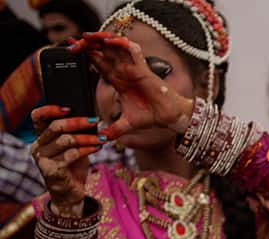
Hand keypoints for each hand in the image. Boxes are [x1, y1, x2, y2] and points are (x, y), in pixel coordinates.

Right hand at [29, 105, 103, 211]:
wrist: (70, 194)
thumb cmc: (73, 168)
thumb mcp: (74, 148)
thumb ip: (76, 134)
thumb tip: (92, 120)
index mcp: (40, 138)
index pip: (37, 117)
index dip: (50, 109)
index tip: (69, 108)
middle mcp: (38, 146)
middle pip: (55, 127)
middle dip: (78, 122)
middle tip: (95, 121)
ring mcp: (43, 159)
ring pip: (66, 141)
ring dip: (88, 138)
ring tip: (102, 138)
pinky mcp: (52, 170)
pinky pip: (71, 155)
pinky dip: (87, 149)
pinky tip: (98, 147)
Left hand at [70, 32, 192, 139]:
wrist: (168, 117)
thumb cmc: (151, 116)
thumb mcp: (126, 125)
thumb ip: (113, 130)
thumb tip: (101, 139)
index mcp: (117, 80)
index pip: (98, 62)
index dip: (84, 54)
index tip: (69, 49)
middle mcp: (123, 71)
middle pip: (102, 50)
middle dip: (87, 44)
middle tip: (71, 42)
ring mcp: (133, 68)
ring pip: (115, 46)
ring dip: (101, 38)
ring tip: (87, 37)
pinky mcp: (143, 68)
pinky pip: (132, 50)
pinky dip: (121, 43)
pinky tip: (108, 41)